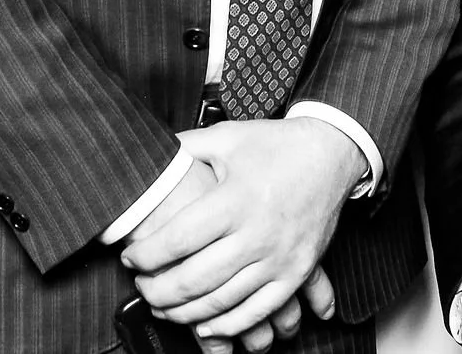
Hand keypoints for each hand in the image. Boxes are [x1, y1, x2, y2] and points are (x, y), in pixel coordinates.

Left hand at [122, 118, 364, 341]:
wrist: (331, 154)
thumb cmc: (275, 145)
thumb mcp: (227, 137)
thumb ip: (185, 147)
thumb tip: (147, 153)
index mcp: (235, 199)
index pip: (178, 239)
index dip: (146, 255)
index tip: (130, 257)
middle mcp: (257, 233)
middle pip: (194, 279)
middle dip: (157, 290)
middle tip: (140, 286)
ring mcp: (278, 257)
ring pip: (221, 301)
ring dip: (184, 312)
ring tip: (162, 306)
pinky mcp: (295, 272)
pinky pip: (257, 311)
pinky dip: (228, 325)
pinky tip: (205, 324)